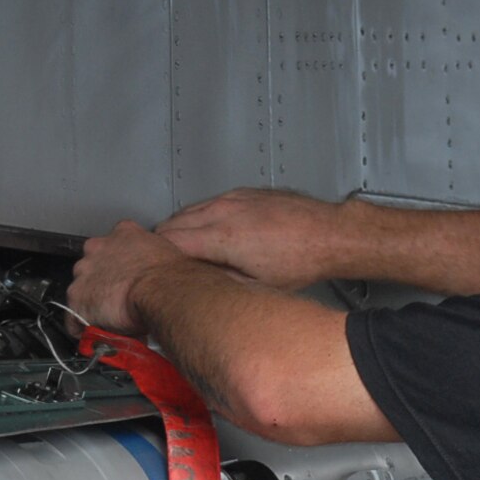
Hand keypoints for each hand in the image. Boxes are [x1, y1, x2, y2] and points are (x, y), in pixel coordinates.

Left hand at [67, 221, 186, 334]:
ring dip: (93, 306)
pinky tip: (99, 335)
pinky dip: (84, 328)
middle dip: (102, 284)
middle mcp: (98, 248)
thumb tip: (155, 276)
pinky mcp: (78, 297)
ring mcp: (85, 272)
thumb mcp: (165, 255)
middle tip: (119, 301)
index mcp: (123, 233)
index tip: (124, 278)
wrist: (162, 290)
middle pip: (92, 268)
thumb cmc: (171, 276)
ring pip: (82, 292)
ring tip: (111, 322)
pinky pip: (74, 318)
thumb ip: (152, 258)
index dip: (118, 266)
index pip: (113, 246)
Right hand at [157, 188, 353, 290]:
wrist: (328, 233)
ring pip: (190, 210)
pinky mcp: (243, 193)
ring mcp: (233, 198)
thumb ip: (220, 283)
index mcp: (223, 237)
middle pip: (173, 222)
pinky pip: (209, 203)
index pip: (170, 241)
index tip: (152, 268)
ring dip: (180, 228)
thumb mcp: (257, 285)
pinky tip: (207, 231)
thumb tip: (198, 287)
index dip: (157, 256)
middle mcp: (224, 211)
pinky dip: (200, 216)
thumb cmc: (300, 260)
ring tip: (180, 248)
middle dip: (162, 242)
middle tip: (159, 261)